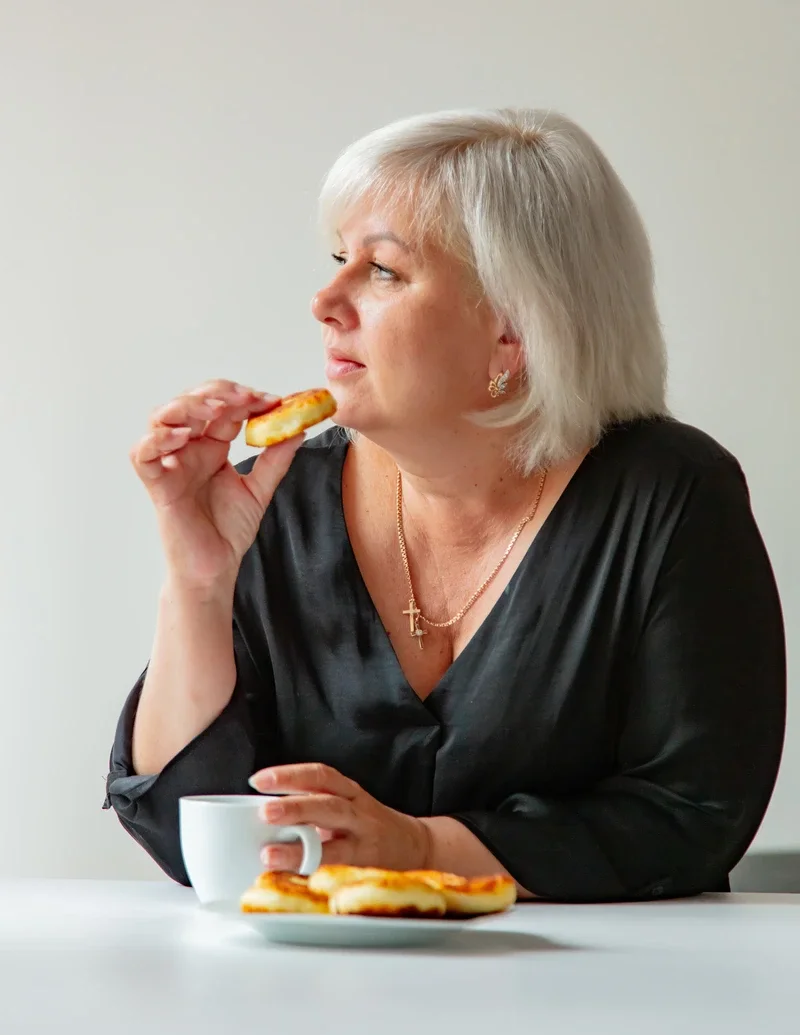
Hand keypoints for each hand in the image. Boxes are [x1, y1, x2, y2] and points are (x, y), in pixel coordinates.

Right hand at [129, 379, 302, 588]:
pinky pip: (142, 454)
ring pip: (161, 418)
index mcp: (211, 446)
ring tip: (217, 410)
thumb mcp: (260, 489)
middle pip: (190, 402)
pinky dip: (158, 439)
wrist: (215, 568)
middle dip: (217, 394)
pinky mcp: (156, 485)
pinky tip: (183, 436)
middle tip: (246, 398)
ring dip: (187, 407)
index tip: (273, 401)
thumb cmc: (228, 531)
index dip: (244, 398)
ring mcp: (169, 464)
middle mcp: (188, 449)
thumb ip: (276, 459)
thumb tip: (298, 428)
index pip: (222, 407)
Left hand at [248, 763, 430, 872]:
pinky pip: (340, 875)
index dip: (290, 775)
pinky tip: (292, 884)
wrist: (416, 845)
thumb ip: (313, 806)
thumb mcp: (346, 804)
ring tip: (268, 855)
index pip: (321, 776)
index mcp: (350, 793)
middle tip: (264, 812)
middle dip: (296, 807)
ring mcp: (365, 845)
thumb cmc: (367, 825)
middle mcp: (359, 815)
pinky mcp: (367, 872)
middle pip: (329, 805)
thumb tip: (259, 818)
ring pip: (335, 844)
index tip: (258, 780)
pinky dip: (315, 879)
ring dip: (299, 850)